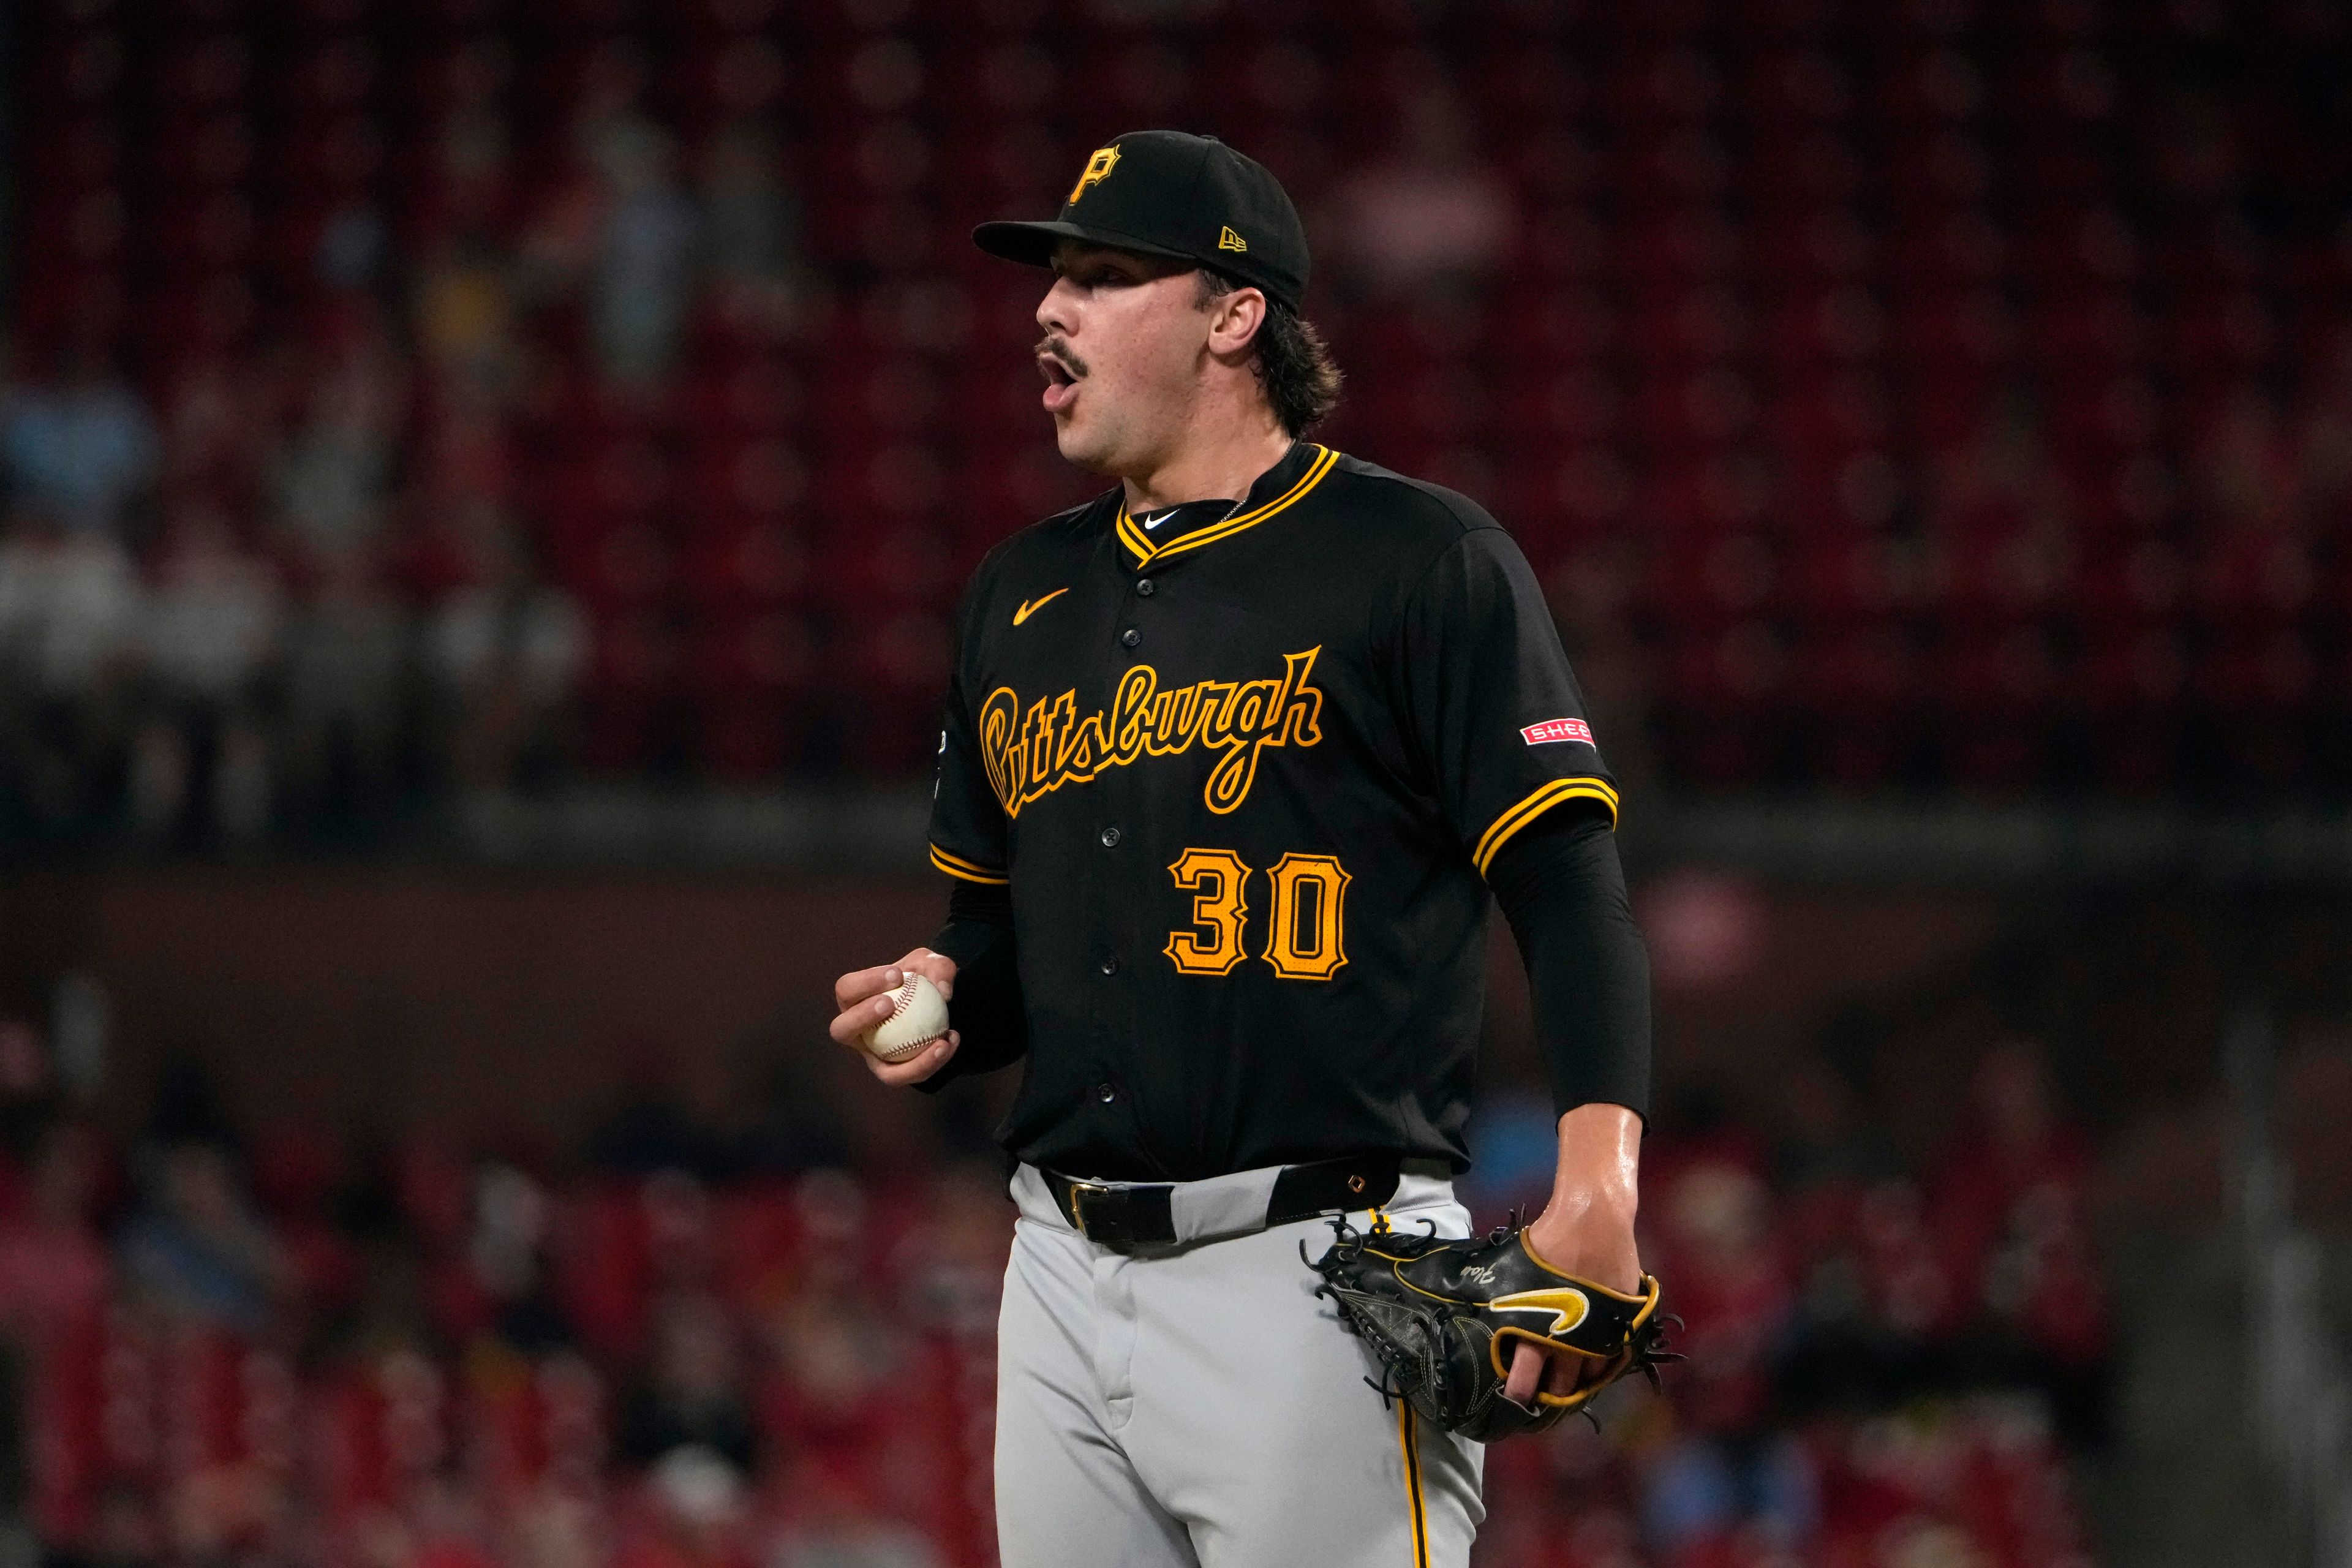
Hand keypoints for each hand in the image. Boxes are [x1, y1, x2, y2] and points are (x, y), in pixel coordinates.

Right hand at [829, 948, 961, 1086]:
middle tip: (890, 1004)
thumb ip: (940, 970)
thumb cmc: (923, 980)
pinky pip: (912, 1075)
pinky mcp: (895, 1073)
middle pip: (842, 1030)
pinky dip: (934, 1061)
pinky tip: (953, 1039)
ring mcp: (873, 1057)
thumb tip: (943, 992)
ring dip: (912, 1062)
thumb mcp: (933, 965)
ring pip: (883, 1071)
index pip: (847, 989)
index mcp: (854, 999)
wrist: (932, 1005)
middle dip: (860, 1017)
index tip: (896, 975)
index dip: (865, 982)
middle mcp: (855, 1032)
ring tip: (940, 1042)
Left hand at [1505, 1201, 1643, 1408]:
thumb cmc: (1548, 1240)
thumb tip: (1463, 1298)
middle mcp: (1570, 1340)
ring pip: (1591, 1374)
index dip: (1519, 1392)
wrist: (1594, 1219)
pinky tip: (1596, 1364)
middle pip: (1562, 1384)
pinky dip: (1605, 1362)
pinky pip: (1614, 1355)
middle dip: (1552, 1393)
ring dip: (1580, 1380)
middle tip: (1543, 1399)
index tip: (1514, 1400)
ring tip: (1570, 1384)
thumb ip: (1496, 1293)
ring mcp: (1599, 1334)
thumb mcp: (1512, 1268)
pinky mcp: (1623, 1323)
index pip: (1525, 1376)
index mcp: (1538, 1328)